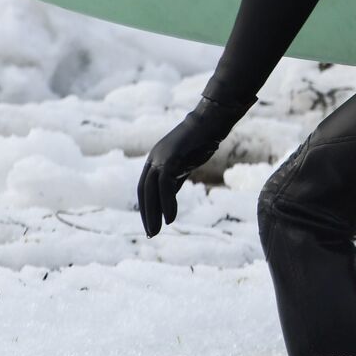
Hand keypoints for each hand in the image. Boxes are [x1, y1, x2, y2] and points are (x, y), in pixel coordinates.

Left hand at [136, 97, 236, 236]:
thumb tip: (168, 198)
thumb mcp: (184, 163)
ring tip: (158, 230)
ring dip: (154, 214)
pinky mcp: (171, 160)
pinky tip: (171, 219)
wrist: (211, 122)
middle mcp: (153, 159)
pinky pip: (165, 188)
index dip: (146, 207)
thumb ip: (175, 179)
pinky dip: (167, 205)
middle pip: (144, 192)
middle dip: (147, 214)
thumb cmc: (201, 141)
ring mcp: (161, 159)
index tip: (151, 223)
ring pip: (151, 192)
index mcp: (154, 160)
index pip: (145, 188)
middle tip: (151, 233)